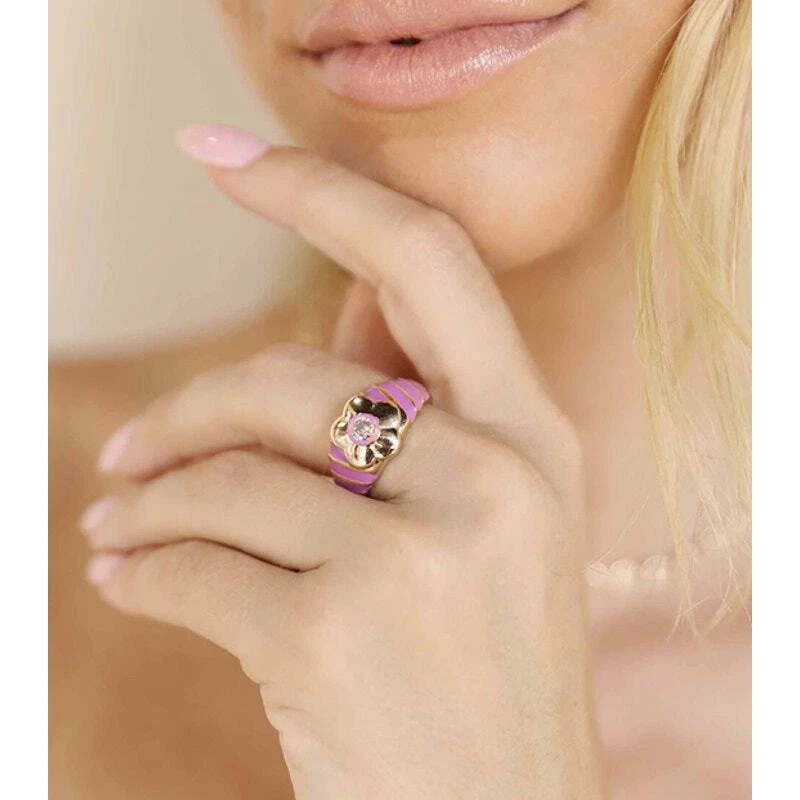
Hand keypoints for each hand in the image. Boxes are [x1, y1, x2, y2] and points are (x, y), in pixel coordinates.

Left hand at [84, 144, 604, 798]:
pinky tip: (132, 580)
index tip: (225, 151)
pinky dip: (143, 571)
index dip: (320, 191)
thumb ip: (418, 413)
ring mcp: (415, 558)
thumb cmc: (486, 669)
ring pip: (227, 476)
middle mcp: (492, 478)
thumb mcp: (488, 525)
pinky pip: (192, 567)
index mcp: (534, 438)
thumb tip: (341, 313)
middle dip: (191, 404)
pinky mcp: (331, 638)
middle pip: (293, 376)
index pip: (426, 262)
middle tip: (126, 447)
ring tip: (117, 526)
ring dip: (151, 500)